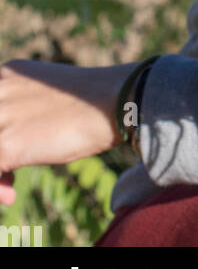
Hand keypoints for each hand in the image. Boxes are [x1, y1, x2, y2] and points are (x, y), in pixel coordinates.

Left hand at [0, 59, 139, 206]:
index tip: (9, 149)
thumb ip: (23, 107)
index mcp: (8, 73)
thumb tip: (12, 141)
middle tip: (9, 174)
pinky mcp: (7, 143)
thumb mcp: (48, 96)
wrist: (115, 101)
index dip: (0, 130)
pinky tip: (12, 195)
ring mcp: (1, 115)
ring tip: (10, 187)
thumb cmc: (90, 104)